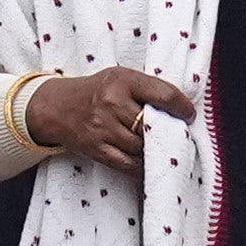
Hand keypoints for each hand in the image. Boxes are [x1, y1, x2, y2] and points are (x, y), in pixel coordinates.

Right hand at [19, 63, 196, 175]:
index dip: (182, 107)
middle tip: (174, 134)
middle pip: (152, 125)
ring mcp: (102, 128)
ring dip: (153, 150)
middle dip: (166, 132)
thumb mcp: (120, 78)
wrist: (57, 107)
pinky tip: (147, 163)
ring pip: (141, 147)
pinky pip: (127, 164)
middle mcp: (111, 103)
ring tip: (158, 147)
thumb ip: (146, 88)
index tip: (188, 114)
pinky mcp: (96, 148)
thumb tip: (179, 110)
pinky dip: (141, 167)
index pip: (164, 95)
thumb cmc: (96, 91)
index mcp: (122, 80)